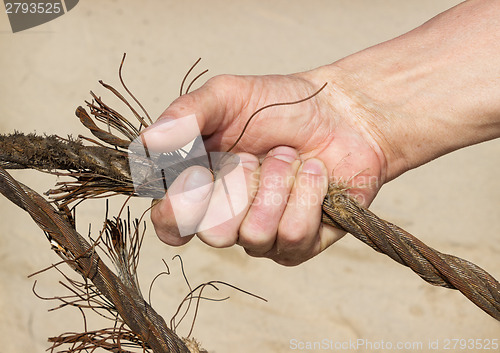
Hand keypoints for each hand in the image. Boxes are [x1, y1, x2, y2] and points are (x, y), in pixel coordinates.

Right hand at [144, 70, 386, 264]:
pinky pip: (293, 235)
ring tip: (290, 158)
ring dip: (276, 185)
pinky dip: (307, 193)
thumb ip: (186, 115)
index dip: (181, 206)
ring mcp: (263, 235)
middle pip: (214, 235)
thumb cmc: (280, 105)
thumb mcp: (227, 96)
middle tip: (255, 156)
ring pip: (255, 235)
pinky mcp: (299, 244)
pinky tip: (314, 174)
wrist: (342, 113)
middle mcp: (227, 218)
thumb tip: (148, 142)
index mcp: (199, 187)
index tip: (202, 173)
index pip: (169, 223)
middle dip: (239, 187)